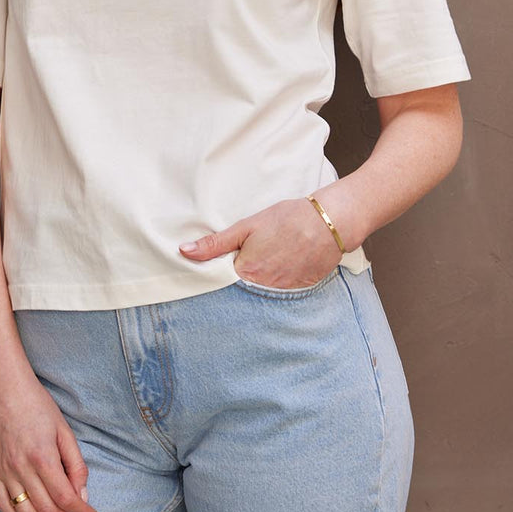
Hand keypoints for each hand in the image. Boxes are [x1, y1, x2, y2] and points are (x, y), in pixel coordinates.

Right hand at [0, 373, 100, 511]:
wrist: (5, 391)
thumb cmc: (38, 406)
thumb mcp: (64, 430)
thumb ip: (75, 464)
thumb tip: (82, 494)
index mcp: (42, 456)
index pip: (65, 497)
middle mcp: (21, 468)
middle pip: (48, 510)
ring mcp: (5, 472)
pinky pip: (4, 506)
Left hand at [178, 195, 343, 287]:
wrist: (328, 222)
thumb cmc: (286, 219)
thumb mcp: (246, 226)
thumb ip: (215, 243)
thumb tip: (184, 252)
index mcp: (247, 273)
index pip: (224, 282)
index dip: (221, 273)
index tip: (219, 267)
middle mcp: (265, 288)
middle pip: (244, 290)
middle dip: (242, 280)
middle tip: (251, 259)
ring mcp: (285, 292)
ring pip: (265, 292)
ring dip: (262, 281)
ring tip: (270, 260)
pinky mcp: (302, 290)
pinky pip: (285, 292)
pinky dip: (282, 281)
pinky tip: (286, 265)